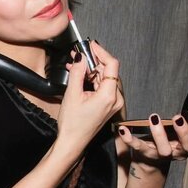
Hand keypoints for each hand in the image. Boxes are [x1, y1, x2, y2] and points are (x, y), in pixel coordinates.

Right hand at [55, 41, 123, 162]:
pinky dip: (92, 79)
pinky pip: (102, 86)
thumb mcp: (72, 94)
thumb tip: (80, 56)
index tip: (90, 45)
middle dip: (93, 60)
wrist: (72, 143)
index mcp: (109, 95)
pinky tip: (80, 75)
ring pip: (105, 78)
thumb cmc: (72, 123)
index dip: (101, 52)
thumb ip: (78, 72)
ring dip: (91, 70)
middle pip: (108, 71)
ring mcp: (113, 103)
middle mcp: (116, 99)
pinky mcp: (109, 105)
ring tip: (75, 64)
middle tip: (78, 53)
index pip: (111, 65)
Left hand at [116, 107, 187, 168]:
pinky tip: (123, 129)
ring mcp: (164, 155)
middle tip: (178, 117)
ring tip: (154, 118)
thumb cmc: (169, 137)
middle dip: (184, 131)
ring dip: (159, 134)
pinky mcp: (146, 155)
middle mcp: (182, 150)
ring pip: (164, 149)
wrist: (150, 160)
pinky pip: (138, 148)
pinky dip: (130, 139)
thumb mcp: (181, 128)